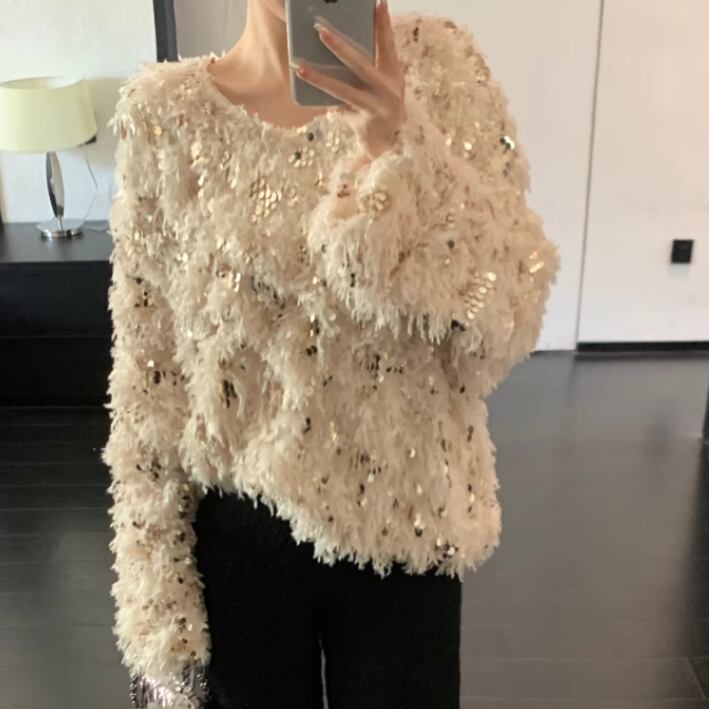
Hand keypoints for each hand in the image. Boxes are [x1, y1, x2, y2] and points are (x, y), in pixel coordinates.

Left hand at [292, 0, 405, 163]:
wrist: (386, 140)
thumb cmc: (384, 101)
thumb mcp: (388, 78)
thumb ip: (379, 53)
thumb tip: (364, 21)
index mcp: (393, 75)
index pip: (388, 45)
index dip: (383, 25)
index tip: (377, 3)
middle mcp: (385, 91)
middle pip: (360, 65)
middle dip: (339, 47)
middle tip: (320, 30)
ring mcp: (372, 108)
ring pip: (342, 91)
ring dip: (319, 79)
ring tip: (299, 69)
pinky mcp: (358, 122)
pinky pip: (336, 107)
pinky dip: (322, 99)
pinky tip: (306, 90)